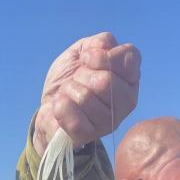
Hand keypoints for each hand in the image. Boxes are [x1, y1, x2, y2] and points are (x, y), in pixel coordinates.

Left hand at [33, 32, 140, 154]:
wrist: (50, 104)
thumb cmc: (70, 77)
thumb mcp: (81, 51)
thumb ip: (96, 43)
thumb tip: (101, 48)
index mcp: (130, 77)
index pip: (129, 58)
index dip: (102, 56)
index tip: (86, 59)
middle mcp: (127, 100)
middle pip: (106, 82)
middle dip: (82, 75)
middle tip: (76, 79)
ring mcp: (110, 121)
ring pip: (87, 98)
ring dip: (69, 90)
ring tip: (68, 93)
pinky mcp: (91, 136)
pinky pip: (74, 119)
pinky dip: (60, 106)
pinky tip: (61, 106)